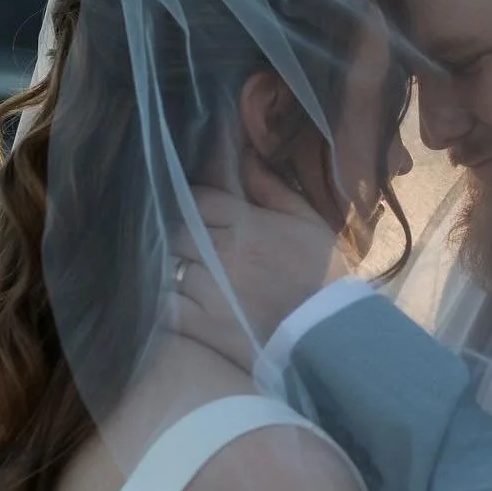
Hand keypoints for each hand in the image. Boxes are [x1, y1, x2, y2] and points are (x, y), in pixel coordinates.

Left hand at [167, 155, 353, 372]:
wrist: (328, 334)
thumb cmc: (322, 275)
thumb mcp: (308, 221)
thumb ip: (272, 188)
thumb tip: (244, 156)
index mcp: (247, 225)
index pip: (199, 199)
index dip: (191, 200)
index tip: (193, 207)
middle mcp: (222, 253)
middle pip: (176, 230)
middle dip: (177, 230)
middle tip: (182, 236)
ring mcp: (208, 290)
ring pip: (168, 264)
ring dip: (170, 262)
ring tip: (177, 265)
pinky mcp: (200, 324)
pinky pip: (165, 302)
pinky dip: (163, 295)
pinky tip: (170, 294)